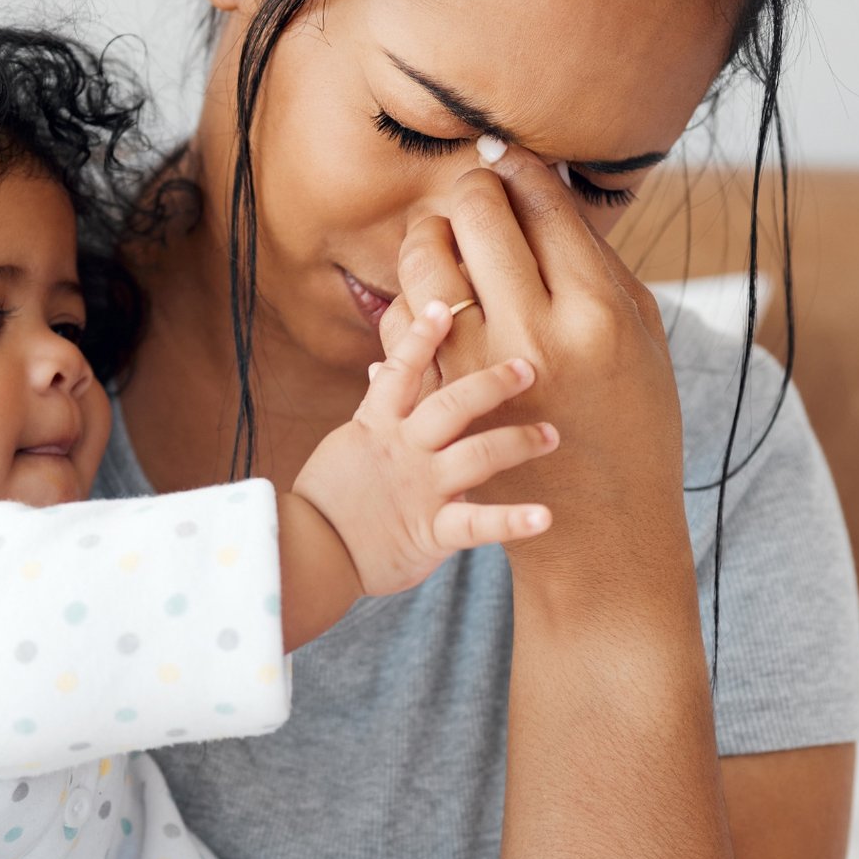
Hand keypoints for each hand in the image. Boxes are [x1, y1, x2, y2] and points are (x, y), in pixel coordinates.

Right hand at [294, 296, 560, 597]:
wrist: (307, 553)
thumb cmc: (327, 499)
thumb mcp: (347, 443)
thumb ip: (375, 408)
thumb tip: (381, 367)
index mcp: (378, 426)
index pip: (401, 370)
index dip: (422, 336)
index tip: (446, 305)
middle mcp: (404, 450)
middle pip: (452, 404)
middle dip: (493, 383)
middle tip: (528, 367)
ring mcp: (420, 489)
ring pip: (477, 454)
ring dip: (518, 441)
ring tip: (551, 435)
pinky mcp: (431, 531)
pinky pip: (477, 524)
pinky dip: (513, 521)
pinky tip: (546, 516)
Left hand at [379, 147, 686, 591]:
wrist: (600, 529)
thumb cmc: (632, 424)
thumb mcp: (642, 337)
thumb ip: (598, 262)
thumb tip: (549, 188)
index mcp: (594, 311)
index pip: (542, 201)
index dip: (521, 167)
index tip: (514, 162)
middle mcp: (532, 333)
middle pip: (477, 213)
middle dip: (473, 188)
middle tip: (480, 194)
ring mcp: (475, 368)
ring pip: (425, 258)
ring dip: (429, 232)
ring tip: (446, 236)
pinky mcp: (438, 400)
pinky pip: (402, 321)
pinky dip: (412, 296)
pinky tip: (432, 296)